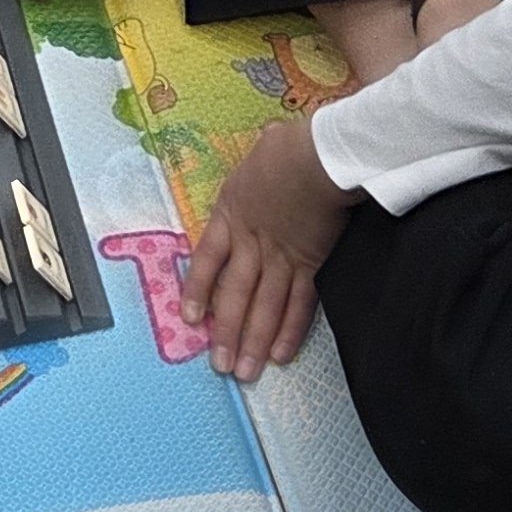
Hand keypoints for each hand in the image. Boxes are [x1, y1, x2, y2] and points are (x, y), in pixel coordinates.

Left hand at [179, 118, 350, 383]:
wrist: (321, 157)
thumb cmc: (291, 147)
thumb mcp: (262, 150)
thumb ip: (260, 161)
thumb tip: (270, 139)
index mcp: (231, 213)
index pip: (207, 259)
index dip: (198, 290)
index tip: (190, 318)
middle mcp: (251, 242)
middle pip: (234, 294)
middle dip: (226, 332)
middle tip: (219, 366)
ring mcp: (282, 257)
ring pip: (264, 307)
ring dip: (254, 342)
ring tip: (245, 372)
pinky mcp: (312, 264)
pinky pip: (300, 304)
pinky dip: (290, 330)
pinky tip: (282, 355)